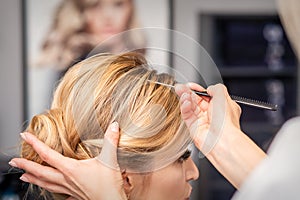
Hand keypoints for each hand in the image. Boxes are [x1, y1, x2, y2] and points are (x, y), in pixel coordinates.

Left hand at [9, 122, 126, 199]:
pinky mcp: (74, 195)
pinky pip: (57, 192)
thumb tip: (114, 125)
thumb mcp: (110, 159)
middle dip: (25, 166)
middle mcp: (66, 179)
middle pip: (41, 172)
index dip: (35, 144)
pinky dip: (49, 189)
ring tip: (22, 176)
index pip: (48, 155)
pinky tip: (49, 189)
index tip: (25, 137)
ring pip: (46, 184)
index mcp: (71, 169)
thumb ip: (110, 141)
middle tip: (13, 161)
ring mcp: (68, 189)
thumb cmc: (109, 184)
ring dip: (33, 179)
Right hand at [175, 83, 240, 154]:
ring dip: (185, 98)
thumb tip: (208, 88)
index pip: (207, 95)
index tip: (190, 85)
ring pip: (190, 106)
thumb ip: (215, 88)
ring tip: (181, 93)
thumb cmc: (226, 122)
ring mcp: (202, 120)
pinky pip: (187, 114)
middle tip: (180, 87)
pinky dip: (185, 107)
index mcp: (222, 106)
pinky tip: (185, 102)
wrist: (222, 140)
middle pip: (196, 100)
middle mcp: (212, 114)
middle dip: (187, 92)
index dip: (198, 89)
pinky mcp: (193, 127)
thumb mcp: (224, 97)